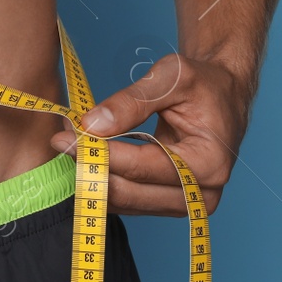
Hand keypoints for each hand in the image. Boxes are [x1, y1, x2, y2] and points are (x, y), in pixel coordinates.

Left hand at [48, 53, 254, 215]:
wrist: (222, 95)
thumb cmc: (203, 83)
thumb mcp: (172, 76)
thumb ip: (133, 100)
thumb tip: (92, 124)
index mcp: (209, 163)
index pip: (142, 166)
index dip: (100, 153)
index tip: (64, 137)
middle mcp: (201, 194)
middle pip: (130, 191)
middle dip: (90, 167)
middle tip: (59, 140)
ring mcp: (185, 204)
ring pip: (125, 201)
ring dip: (92, 176)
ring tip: (69, 143)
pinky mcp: (168, 203)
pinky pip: (128, 201)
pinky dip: (104, 180)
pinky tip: (85, 157)